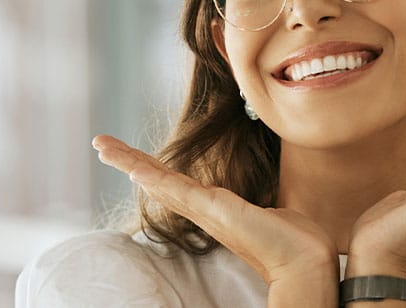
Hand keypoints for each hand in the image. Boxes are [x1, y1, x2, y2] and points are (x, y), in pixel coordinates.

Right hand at [91, 136, 336, 285]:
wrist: (305, 260)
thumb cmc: (294, 240)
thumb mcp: (272, 212)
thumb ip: (261, 206)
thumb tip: (271, 206)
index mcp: (215, 208)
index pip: (174, 182)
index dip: (150, 167)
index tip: (129, 156)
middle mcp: (204, 210)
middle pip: (157, 180)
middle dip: (127, 160)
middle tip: (100, 144)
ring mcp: (206, 211)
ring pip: (159, 182)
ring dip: (129, 162)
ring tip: (102, 146)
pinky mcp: (215, 211)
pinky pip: (177, 190)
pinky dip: (154, 177)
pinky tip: (134, 168)